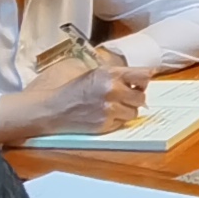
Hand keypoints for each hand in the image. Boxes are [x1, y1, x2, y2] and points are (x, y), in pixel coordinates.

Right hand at [2, 54, 140, 138]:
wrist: (53, 109)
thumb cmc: (74, 90)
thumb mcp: (95, 74)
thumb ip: (117, 75)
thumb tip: (145, 75)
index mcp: (109, 74)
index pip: (142, 75)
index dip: (144, 80)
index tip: (144, 82)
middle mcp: (112, 90)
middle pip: (142, 96)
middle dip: (136, 97)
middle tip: (126, 97)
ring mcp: (110, 108)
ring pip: (134, 112)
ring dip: (127, 110)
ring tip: (112, 107)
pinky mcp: (106, 124)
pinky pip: (123, 123)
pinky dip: (117, 121)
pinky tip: (104, 116)